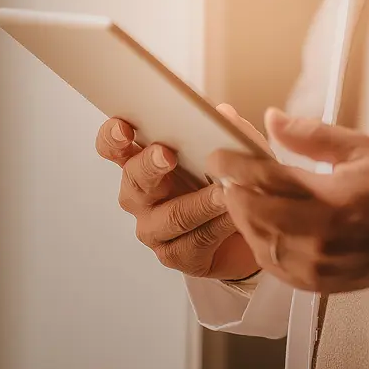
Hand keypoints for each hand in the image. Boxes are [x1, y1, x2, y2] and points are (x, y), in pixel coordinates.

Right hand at [94, 104, 266, 280]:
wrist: (254, 222)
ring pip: (170, 215)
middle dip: (150, 165)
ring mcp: (154, 228)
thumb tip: (222, 113)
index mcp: (144, 159)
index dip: (113, 136)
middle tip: (167, 154)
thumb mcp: (235, 146)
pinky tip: (234, 214)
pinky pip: (195, 240)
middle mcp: (141, 195)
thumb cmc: (231, 176)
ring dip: (199, 202)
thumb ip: (228, 129)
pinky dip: (218, 224)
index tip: (124, 128)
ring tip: (223, 191)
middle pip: (134, 179)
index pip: (114, 146)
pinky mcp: (176, 255)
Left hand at [207, 109, 368, 293]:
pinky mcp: (311, 283)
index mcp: (331, 200)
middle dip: (233, 190)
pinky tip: (259, 223)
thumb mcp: (357, 148)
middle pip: (255, 213)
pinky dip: (258, 240)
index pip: (269, 179)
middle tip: (225, 173)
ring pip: (257, 240)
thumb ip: (311, 134)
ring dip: (242, 216)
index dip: (238, 165)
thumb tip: (272, 119)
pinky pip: (270, 264)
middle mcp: (319, 238)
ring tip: (239, 194)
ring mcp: (313, 265)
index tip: (220, 153)